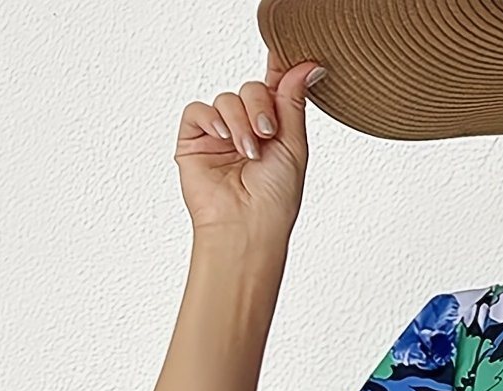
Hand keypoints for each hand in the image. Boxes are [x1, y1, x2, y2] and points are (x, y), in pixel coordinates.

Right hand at [174, 49, 326, 239]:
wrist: (247, 226)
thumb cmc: (275, 199)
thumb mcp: (294, 146)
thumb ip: (293, 102)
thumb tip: (308, 66)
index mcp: (273, 130)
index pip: (274, 90)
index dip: (279, 69)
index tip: (289, 53)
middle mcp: (246, 129)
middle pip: (251, 89)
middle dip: (260, 106)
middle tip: (267, 133)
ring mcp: (220, 134)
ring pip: (227, 98)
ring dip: (239, 122)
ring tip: (248, 152)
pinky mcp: (194, 140)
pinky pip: (198, 110)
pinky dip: (212, 120)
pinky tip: (223, 140)